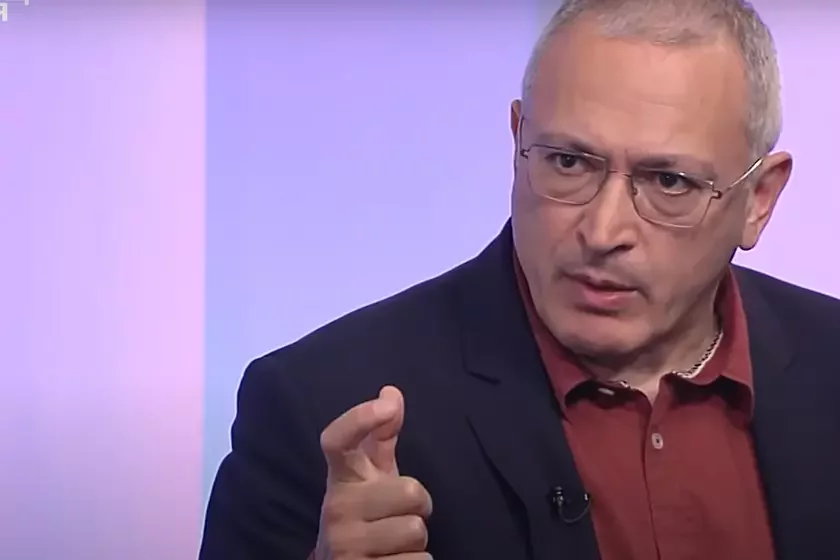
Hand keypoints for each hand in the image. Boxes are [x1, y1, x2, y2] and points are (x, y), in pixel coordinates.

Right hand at [314, 386, 432, 559]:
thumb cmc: (365, 516)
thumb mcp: (371, 478)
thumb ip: (381, 438)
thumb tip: (391, 392)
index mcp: (341, 479)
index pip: (338, 441)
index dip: (360, 417)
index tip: (387, 403)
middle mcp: (337, 509)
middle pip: (411, 491)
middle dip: (419, 507)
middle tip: (401, 515)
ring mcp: (345, 545)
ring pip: (416, 530)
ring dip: (417, 541)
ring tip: (395, 543)